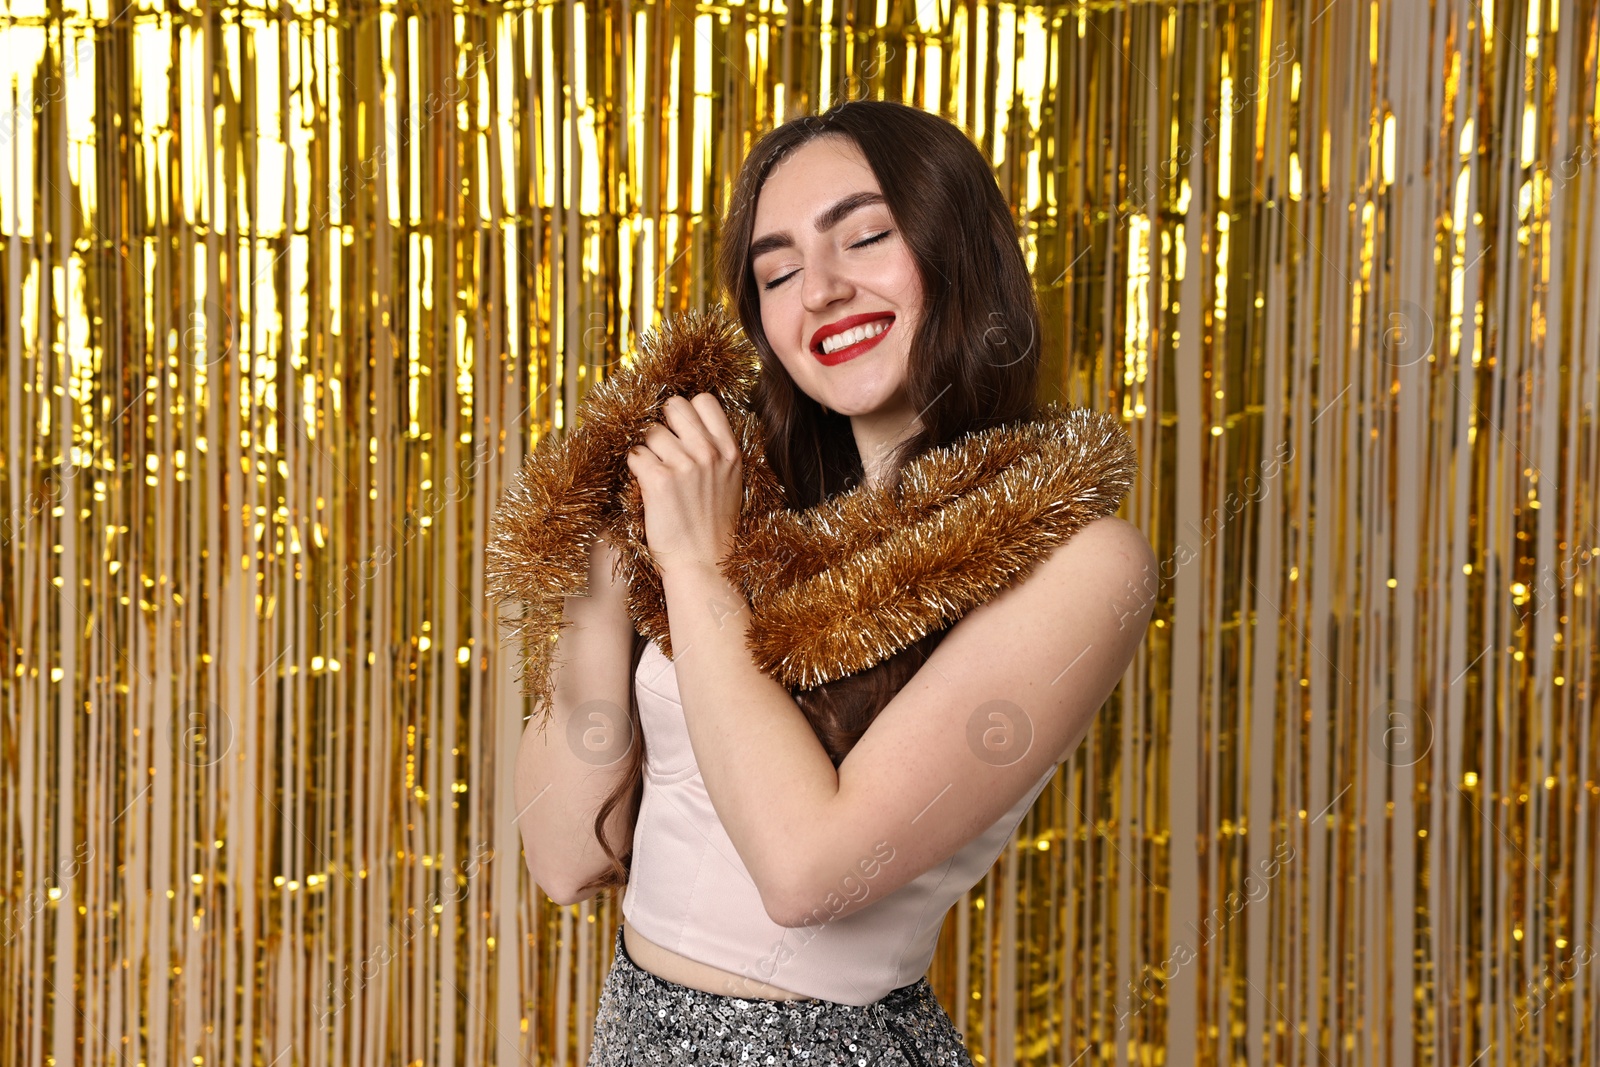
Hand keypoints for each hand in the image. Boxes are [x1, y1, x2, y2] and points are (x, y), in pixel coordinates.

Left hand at [625, 393, 743, 577]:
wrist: (703, 565)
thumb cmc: (713, 527)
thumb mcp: (730, 482)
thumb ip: (716, 451)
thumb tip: (692, 425)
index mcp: (729, 451)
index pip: (704, 400)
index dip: (687, 412)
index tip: (682, 430)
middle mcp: (708, 452)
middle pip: (673, 406)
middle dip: (664, 424)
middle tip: (664, 451)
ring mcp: (683, 464)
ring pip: (649, 432)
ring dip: (647, 451)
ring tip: (657, 477)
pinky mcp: (657, 480)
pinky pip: (634, 454)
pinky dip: (635, 469)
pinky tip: (646, 486)